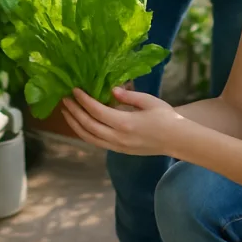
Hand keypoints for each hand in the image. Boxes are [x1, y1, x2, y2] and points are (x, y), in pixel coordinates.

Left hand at [61, 87, 185, 156]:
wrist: (176, 140)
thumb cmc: (165, 117)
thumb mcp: (149, 101)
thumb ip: (128, 96)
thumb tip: (111, 90)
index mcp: (125, 124)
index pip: (97, 112)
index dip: (83, 101)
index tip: (74, 90)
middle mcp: (117, 138)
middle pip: (88, 125)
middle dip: (74, 112)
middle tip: (64, 99)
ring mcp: (117, 147)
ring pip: (89, 137)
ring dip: (75, 124)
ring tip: (66, 112)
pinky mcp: (118, 151)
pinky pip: (96, 142)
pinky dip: (84, 133)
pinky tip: (80, 123)